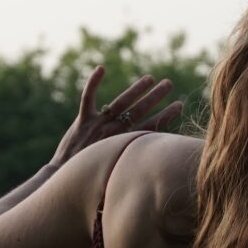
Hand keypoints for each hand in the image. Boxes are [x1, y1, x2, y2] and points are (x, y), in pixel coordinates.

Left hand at [54, 66, 183, 165]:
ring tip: (150, 78)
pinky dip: (93, 82)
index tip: (180, 105)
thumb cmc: (93, 179)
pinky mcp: (82, 121)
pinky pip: (88, 97)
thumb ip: (134, 161)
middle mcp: (114, 132)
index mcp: (125, 145)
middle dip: (155, 96)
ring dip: (136, 89)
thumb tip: (153, 160)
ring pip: (121, 103)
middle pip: (139, 111)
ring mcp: (98, 125)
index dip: (167, 115)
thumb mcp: (118, 172)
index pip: (151, 127)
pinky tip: (101, 68)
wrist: (67, 177)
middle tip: (168, 83)